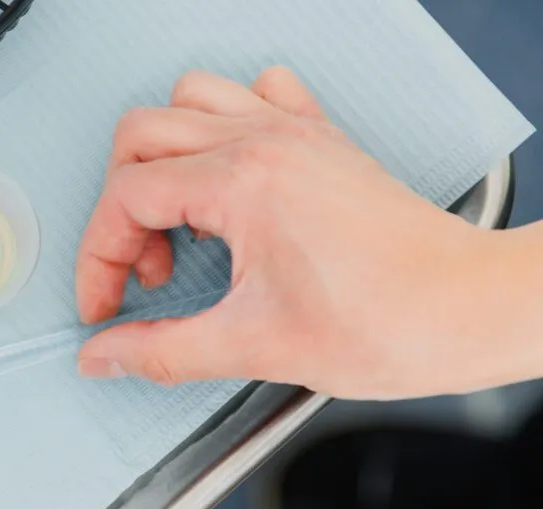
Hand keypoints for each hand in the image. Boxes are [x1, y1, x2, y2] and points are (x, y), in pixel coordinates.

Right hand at [75, 66, 537, 399]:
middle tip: (145, 271)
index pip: (125, 198)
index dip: (98, 259)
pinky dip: (227, 122)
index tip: (105, 306)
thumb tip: (103, 355)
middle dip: (121, 209)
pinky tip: (229, 178)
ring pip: (191, 100)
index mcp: (242, 183)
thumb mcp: (254, 347)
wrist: (470, 311)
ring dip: (162, 158)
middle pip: (141, 136)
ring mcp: (296, 134)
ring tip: (179, 223)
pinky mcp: (322, 142)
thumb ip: (160, 350)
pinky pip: (258, 93)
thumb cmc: (389, 322)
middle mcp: (265, 142)